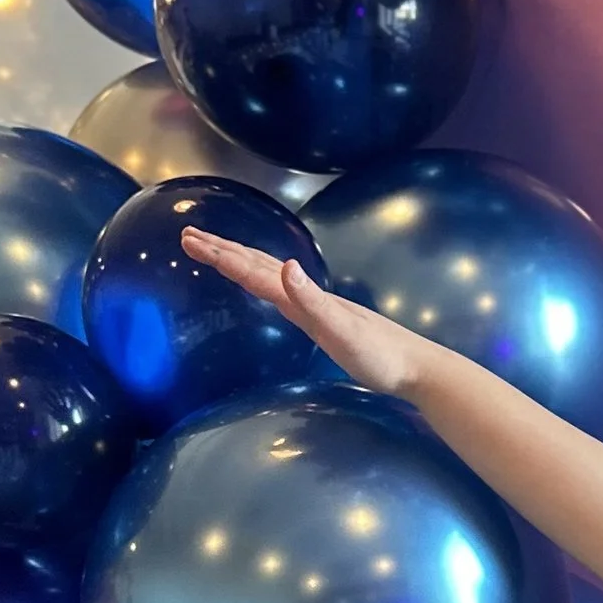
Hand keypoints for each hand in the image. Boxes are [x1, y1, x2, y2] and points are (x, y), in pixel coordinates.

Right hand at [180, 226, 425, 398]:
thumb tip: (286, 267)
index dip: (221, 257)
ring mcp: (315, 306)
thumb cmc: (380, 356)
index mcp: (305, 298)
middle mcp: (307, 296)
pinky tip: (266, 281)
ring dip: (239, 259)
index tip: (189, 240)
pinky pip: (282, 292)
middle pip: (256, 265)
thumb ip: (313, 301)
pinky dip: (263, 279)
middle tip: (188, 235)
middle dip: (221, 250)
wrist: (415, 367)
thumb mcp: (343, 332)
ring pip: (267, 273)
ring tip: (215, 249)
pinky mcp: (323, 319)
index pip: (254, 272)